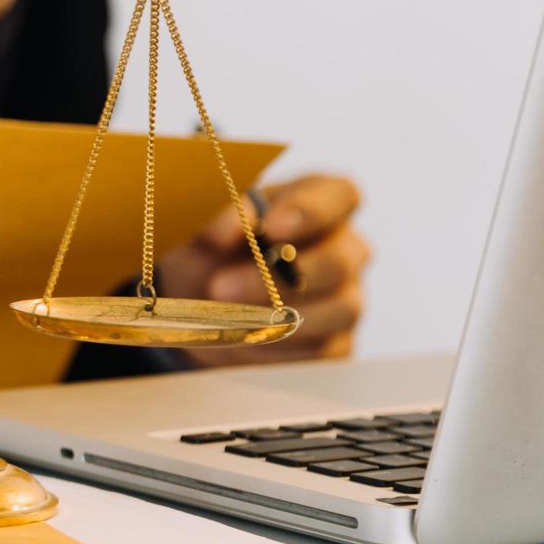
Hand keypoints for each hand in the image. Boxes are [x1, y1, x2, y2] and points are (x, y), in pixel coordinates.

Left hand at [156, 175, 370, 367]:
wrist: (197, 302)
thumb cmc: (209, 250)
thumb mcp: (202, 228)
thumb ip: (213, 220)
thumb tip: (227, 229)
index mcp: (318, 201)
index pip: (340, 195)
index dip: (311, 210)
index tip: (271, 226)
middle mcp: (343, 247)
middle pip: (339, 260)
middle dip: (278, 278)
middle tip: (220, 287)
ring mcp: (346, 295)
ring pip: (340, 308)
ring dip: (277, 317)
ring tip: (222, 317)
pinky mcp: (337, 341)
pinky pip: (323, 348)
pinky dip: (277, 347)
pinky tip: (240, 338)